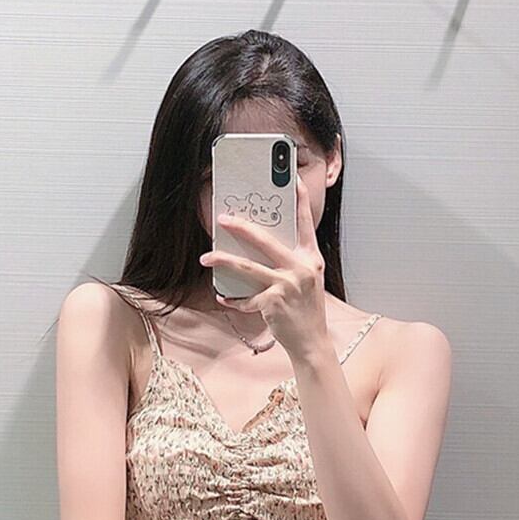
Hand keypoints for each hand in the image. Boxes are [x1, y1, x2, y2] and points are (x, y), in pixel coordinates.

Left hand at [197, 171, 329, 362]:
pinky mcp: (273, 303)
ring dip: (223, 260)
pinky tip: (223, 296)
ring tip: (206, 257)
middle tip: (223, 219)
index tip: (290, 178)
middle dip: (241, 227)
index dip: (299, 197)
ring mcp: (287, 285)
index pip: (305, 221)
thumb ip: (291, 260)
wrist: (312, 342)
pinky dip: (232, 299)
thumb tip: (260, 244)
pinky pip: (245, 298)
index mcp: (311, 257)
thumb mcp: (307, 279)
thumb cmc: (307, 309)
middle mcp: (301, 268)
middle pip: (265, 240)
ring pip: (248, 267)